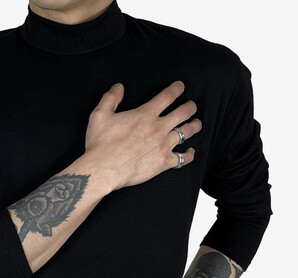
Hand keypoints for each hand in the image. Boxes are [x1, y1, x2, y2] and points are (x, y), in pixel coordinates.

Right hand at [83, 80, 200, 189]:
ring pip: (187, 132)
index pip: (168, 96)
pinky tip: (190, 152)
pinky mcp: (163, 163)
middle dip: (190, 107)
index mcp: (146, 114)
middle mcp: (159, 127)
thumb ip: (111, 98)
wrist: (103, 169)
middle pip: (184, 112)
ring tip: (196, 124)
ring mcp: (163, 145)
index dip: (177, 89)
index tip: (180, 87)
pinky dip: (189, 155)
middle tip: (191, 106)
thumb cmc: (100, 144)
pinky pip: (183, 159)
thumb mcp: (100, 115)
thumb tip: (118, 87)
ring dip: (194, 126)